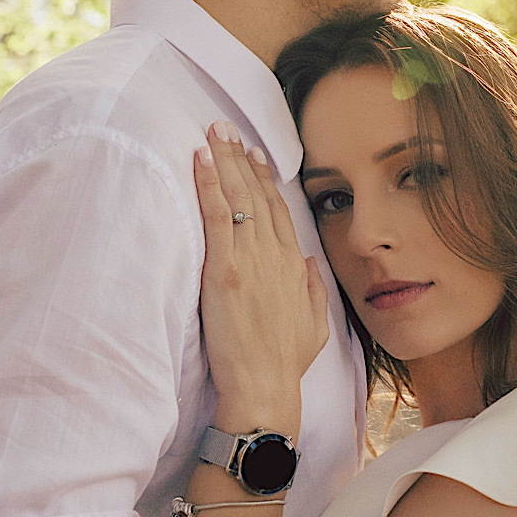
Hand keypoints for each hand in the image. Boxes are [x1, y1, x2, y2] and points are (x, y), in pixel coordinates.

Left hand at [195, 121, 329, 432]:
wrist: (264, 389)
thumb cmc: (284, 364)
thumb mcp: (314, 326)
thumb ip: (313, 290)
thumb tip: (309, 263)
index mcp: (295, 268)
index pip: (278, 213)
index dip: (266, 180)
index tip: (256, 154)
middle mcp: (276, 257)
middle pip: (257, 196)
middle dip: (242, 158)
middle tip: (227, 127)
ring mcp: (250, 261)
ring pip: (238, 198)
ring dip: (224, 160)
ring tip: (213, 132)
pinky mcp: (224, 271)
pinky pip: (218, 216)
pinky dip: (210, 184)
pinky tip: (201, 160)